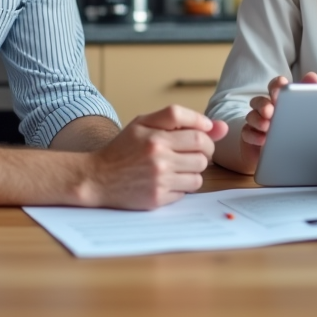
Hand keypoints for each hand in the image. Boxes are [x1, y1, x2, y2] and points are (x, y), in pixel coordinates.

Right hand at [85, 105, 227, 209]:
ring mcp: (159, 181)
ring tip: (177, 166)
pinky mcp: (157, 199)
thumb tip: (219, 126)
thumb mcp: (144, 123)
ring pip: (199, 175)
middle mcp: (159, 159)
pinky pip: (186, 192)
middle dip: (203, 152)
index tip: (200, 136)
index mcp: (156, 137)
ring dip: (193, 171)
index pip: (200, 135)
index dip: (206, 135)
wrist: (97, 177)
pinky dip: (181, 186)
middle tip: (190, 152)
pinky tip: (166, 180)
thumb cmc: (122, 148)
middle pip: (203, 155)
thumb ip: (179, 118)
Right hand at [238, 72, 316, 172]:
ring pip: (251, 115)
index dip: (277, 85)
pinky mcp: (251, 138)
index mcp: (283, 101)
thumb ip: (313, 92)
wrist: (295, 161)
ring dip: (258, 120)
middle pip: (260, 100)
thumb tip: (311, 75)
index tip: (281, 87)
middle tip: (270, 111)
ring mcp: (258, 123)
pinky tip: (263, 140)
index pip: (276, 86)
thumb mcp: (312, 113)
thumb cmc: (302, 133)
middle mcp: (268, 110)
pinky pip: (246, 133)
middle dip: (263, 104)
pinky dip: (253, 135)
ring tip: (267, 126)